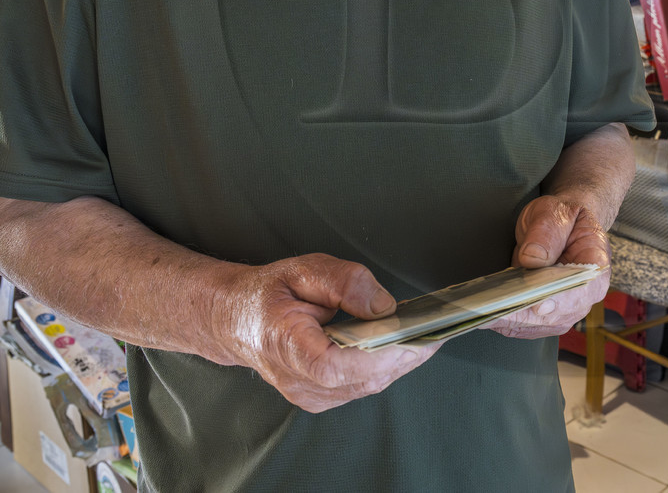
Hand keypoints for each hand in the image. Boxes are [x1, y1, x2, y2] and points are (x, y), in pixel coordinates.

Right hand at [216, 253, 440, 412]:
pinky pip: (361, 386)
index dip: (376, 356)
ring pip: (367, 385)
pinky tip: (397, 345)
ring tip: (421, 333)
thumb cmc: (267, 294)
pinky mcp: (320, 398)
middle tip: (432, 329)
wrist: (235, 319)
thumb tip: (383, 306)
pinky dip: (384, 366)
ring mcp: (307, 395)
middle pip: (361, 379)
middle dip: (402, 355)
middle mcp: (296, 380)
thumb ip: (344, 283)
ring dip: (398, 361)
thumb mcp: (303, 269)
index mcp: (286, 346)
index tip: (409, 338)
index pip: (334, 366)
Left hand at [487, 194, 610, 339]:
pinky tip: (487, 313)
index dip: (561, 301)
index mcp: (595, 267)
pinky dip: (505, 322)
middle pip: (555, 316)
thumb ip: (547, 232)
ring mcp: (564, 310)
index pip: (582, 291)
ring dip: (510, 321)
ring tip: (483, 313)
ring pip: (537, 326)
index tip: (538, 305)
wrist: (561, 227)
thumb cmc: (563, 219)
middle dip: (522, 314)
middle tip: (493, 310)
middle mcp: (583, 296)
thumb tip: (533, 258)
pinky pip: (525, 326)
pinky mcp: (544, 315)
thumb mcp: (556, 213)